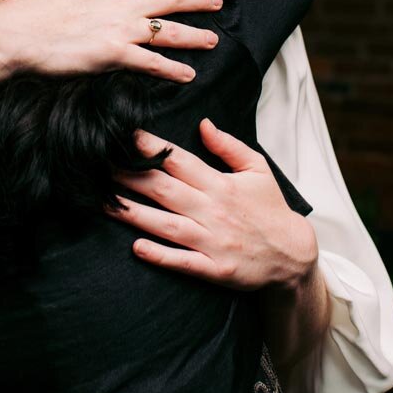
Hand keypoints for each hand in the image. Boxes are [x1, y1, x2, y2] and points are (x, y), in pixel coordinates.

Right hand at [0, 0, 222, 83]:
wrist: (17, 31)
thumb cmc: (31, 5)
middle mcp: (123, 2)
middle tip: (218, 1)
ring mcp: (122, 28)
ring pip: (170, 31)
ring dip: (195, 35)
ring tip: (213, 40)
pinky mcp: (115, 55)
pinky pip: (152, 63)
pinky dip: (172, 70)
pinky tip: (188, 74)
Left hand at [108, 120, 316, 289]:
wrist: (293, 255)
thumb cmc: (271, 209)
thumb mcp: (258, 169)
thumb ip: (229, 146)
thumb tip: (203, 123)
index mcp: (221, 185)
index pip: (180, 161)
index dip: (152, 148)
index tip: (126, 137)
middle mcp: (213, 211)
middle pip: (165, 190)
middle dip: (131, 177)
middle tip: (100, 167)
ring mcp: (212, 242)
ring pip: (166, 225)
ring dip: (134, 214)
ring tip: (104, 204)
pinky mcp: (214, 269)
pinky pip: (183, 261)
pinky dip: (160, 255)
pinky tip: (136, 248)